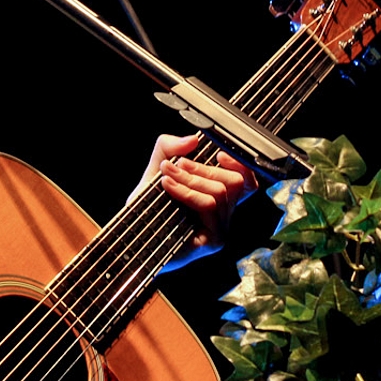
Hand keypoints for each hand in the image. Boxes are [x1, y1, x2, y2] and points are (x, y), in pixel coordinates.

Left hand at [132, 134, 256, 266]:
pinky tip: (167, 186)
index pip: (247, 181)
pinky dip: (187, 191)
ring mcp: (221, 229)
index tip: (219, 153)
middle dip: (202, 168)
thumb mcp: (157, 170)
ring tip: (167, 174)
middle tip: (176, 164)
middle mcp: (224, 215)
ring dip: (190, 179)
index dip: (240, 165)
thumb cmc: (148, 208)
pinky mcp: (213, 240)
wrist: (133, 236)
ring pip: (219, 192)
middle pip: (233, 182)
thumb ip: (169, 148)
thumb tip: (191, 139)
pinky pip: (208, 206)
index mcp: (218, 199)